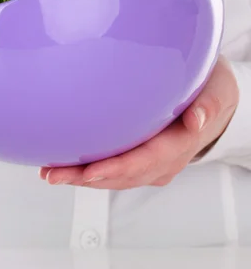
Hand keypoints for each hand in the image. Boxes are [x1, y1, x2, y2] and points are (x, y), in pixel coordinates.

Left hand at [39, 55, 238, 188]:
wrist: (213, 100)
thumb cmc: (210, 91)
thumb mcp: (217, 89)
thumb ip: (210, 103)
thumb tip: (197, 119)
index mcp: (180, 144)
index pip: (145, 161)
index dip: (116, 169)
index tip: (89, 172)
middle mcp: (165, 161)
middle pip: (122, 175)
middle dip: (86, 178)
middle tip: (53, 174)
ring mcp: (152, 164)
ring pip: (114, 177)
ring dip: (82, 178)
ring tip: (51, 172)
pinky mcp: (141, 159)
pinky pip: (115, 169)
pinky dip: (90, 170)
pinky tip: (67, 164)